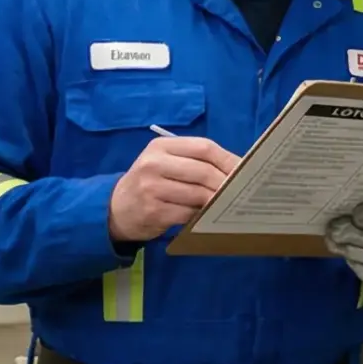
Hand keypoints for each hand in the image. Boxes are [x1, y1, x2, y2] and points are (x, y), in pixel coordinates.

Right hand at [108, 135, 240, 242]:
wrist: (115, 208)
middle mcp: (154, 164)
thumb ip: (196, 161)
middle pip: (204, 171)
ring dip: (215, 201)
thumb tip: (239, 169)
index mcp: (161, 146)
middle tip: (242, 192)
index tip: (247, 171)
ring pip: (198, 194)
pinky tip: (205, 216)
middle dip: (226, 183)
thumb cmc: (151, 182)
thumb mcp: (167, 163)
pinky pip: (188, 214)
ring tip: (226, 204)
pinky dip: (201, 216)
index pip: (204, 147)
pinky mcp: (153, 211)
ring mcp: (151, 188)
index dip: (229, 159)